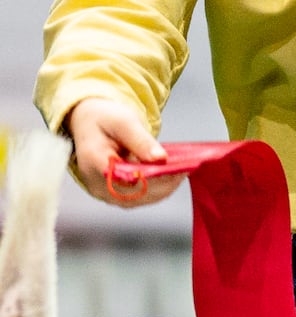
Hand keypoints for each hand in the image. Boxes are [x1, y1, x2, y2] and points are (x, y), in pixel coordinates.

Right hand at [66, 97, 184, 206]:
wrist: (89, 121)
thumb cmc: (104, 118)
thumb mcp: (124, 121)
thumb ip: (141, 141)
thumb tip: (161, 159)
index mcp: (95, 164)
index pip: (126, 181)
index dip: (152, 180)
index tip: (175, 171)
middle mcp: (97, 184)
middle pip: (134, 195)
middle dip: (163, 184)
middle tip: (186, 170)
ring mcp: (105, 192)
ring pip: (138, 199)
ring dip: (162, 188)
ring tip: (183, 172)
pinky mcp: (115, 192)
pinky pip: (138, 195)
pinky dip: (156, 187)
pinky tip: (172, 175)